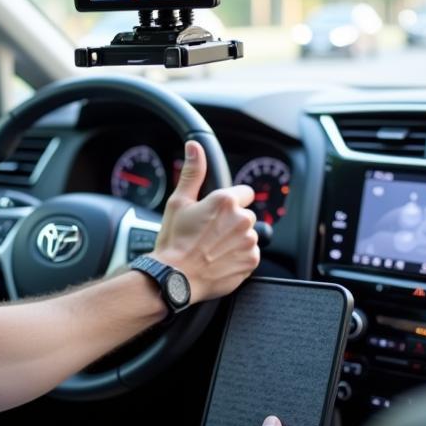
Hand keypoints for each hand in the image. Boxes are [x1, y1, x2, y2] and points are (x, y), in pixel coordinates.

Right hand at [155, 140, 259, 302]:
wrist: (174, 278)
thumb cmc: (174, 242)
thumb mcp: (178, 203)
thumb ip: (193, 173)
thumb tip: (195, 148)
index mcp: (226, 201)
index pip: (243, 192)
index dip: (229, 202)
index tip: (216, 213)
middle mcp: (242, 220)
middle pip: (245, 215)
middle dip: (231, 222)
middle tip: (209, 233)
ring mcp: (248, 242)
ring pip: (247, 235)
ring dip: (235, 240)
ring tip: (212, 248)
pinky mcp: (251, 262)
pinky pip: (250, 254)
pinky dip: (238, 257)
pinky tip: (219, 260)